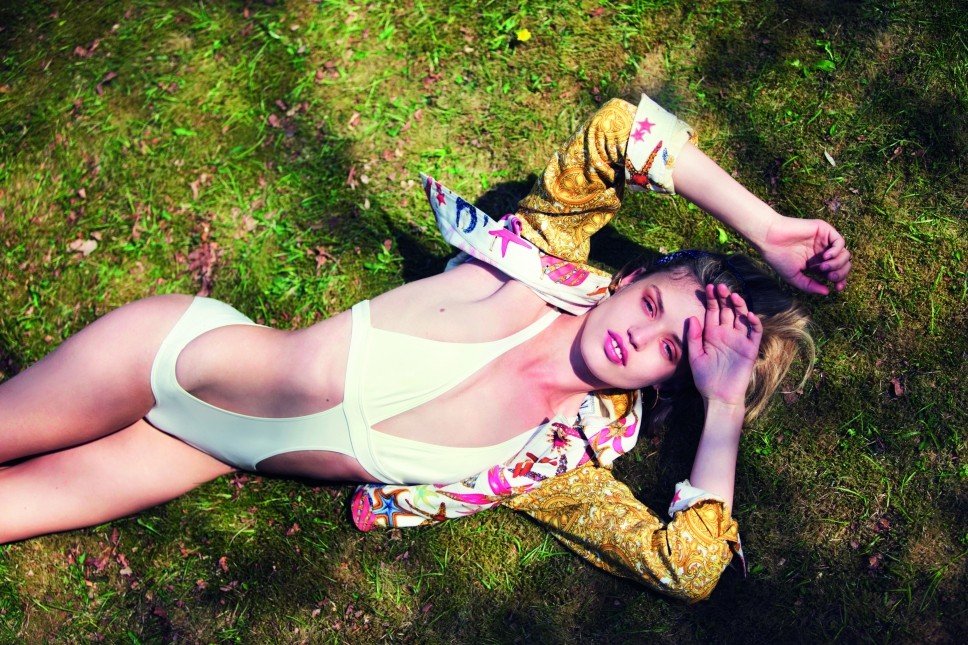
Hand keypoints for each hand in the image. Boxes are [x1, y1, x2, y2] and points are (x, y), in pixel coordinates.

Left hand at [686, 284, 762, 407]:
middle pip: (728, 311)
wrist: (718, 396)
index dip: (712, 299)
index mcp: (712, 334)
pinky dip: (754, 323)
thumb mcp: (695, 356)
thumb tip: (692, 317)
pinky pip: (754, 333)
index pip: (713, 312)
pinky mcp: (750, 349)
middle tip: (721, 286)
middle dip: (725, 298)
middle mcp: (726, 334)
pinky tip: (748, 315)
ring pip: (742, 318)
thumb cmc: (705, 378)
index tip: (708, 287)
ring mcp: (739, 340)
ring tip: (734, 296)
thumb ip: (693, 337)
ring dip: (740, 306)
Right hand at [758, 216, 850, 294]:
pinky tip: (825, 257)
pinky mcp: (824, 230)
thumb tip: (827, 292)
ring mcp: (824, 241)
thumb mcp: (794, 277)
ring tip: (824, 267)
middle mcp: (822, 252)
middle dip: (841, 273)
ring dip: (838, 263)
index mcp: (816, 264)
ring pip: (845, 253)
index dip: (840, 281)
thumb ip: (810, 286)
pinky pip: (840, 242)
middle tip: (831, 277)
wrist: (769, 239)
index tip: (836, 288)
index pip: (836, 272)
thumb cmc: (778, 258)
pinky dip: (837, 251)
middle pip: (843, 264)